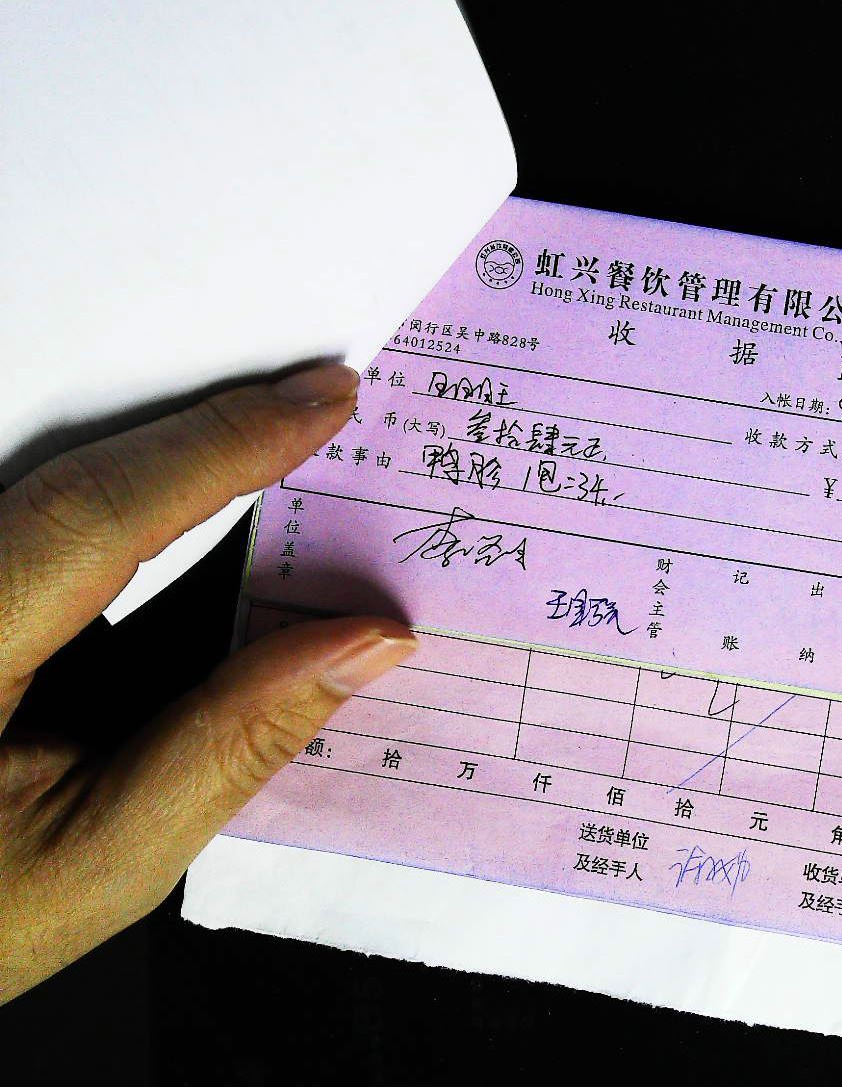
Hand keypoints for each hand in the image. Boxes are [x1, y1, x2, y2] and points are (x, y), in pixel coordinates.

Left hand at [0, 364, 414, 1004]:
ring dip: (186, 481)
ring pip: (66, 505)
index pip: (90, 517)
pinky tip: (231, 537)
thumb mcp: (107, 856)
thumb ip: (234, 741)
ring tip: (300, 457)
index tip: (327, 399)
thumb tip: (366, 641)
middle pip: (76, 484)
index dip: (220, 449)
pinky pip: (60, 549)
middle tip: (327, 401)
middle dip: (211, 439)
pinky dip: (148, 534)